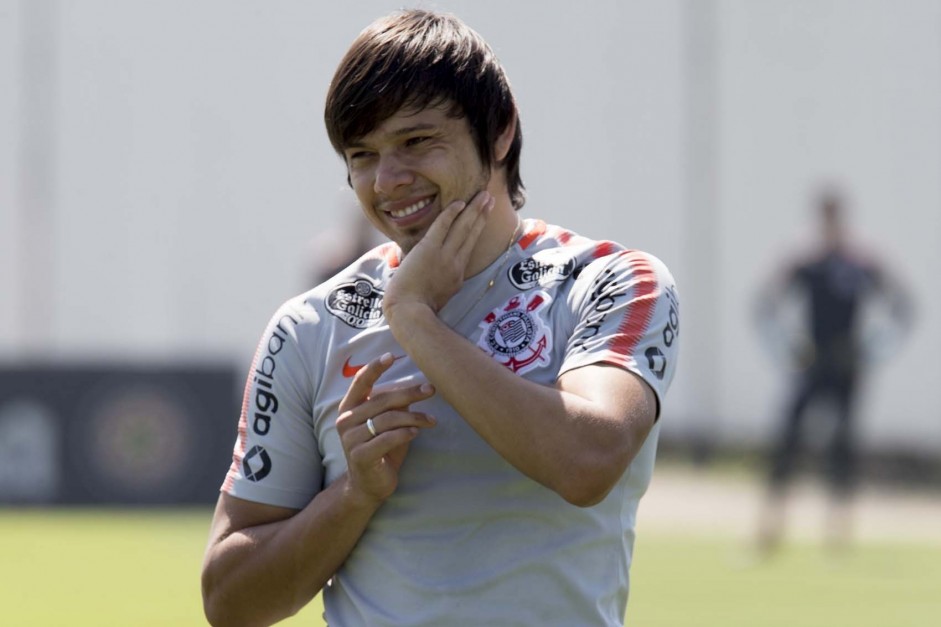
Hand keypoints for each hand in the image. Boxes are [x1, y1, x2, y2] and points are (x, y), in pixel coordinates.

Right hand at [335, 353, 436, 504]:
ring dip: (414, 417)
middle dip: (409, 393)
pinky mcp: (360, 456)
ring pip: (388, 419)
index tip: (390, 356)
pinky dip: (405, 434)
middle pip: (382, 400)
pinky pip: (387, 439)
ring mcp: (350, 439)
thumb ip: (395, 406)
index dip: (375, 368)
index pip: (361, 382)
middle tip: (431, 390)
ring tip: (431, 420)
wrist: (368, 485)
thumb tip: (417, 387)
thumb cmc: (380, 448)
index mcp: (349, 407)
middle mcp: (345, 420)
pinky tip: (416, 433)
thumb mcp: (387, 423)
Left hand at [383, 190, 493, 319]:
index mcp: (458, 274)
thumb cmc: (418, 309)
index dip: (478, 229)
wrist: (409, 312)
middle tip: (490, 198)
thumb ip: (444, 283)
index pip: (470, 246)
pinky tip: (459, 202)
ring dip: (474, 209)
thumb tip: (441, 276)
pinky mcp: (429, 249)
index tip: (484, 216)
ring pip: (463, 227)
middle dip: (482, 214)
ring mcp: (444, 255)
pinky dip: (451, 213)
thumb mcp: (439, 297)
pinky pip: (442, 226)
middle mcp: (456, 263)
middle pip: (472, 233)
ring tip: (483, 195)